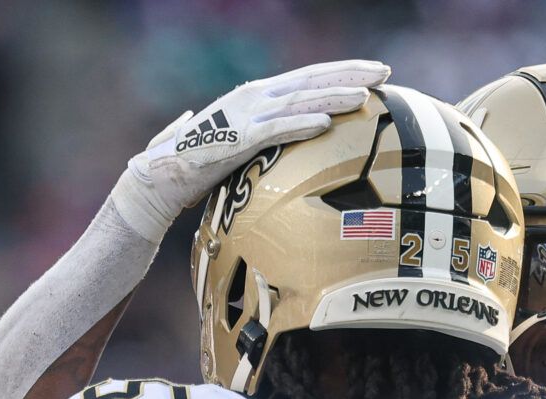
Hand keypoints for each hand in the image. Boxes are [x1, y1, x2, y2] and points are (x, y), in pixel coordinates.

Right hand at [111, 59, 389, 240]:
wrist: (159, 178)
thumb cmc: (199, 165)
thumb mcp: (240, 144)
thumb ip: (261, 131)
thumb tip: (280, 124)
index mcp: (258, 97)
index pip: (308, 80)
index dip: (342, 73)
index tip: (377, 72)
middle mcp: (254, 99)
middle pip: (310, 82)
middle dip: (349, 75)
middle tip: (386, 72)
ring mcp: (244, 116)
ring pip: (298, 103)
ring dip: (333, 97)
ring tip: (366, 97)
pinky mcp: (235, 140)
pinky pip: (274, 130)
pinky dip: (299, 125)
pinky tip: (325, 123)